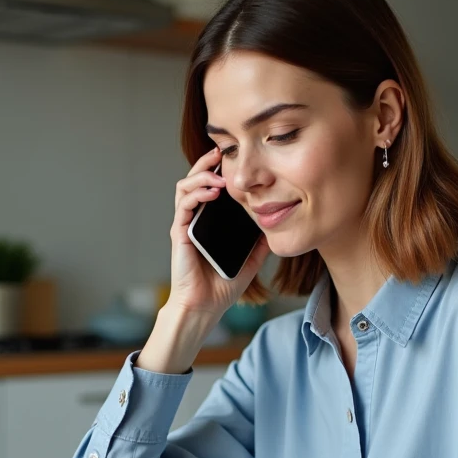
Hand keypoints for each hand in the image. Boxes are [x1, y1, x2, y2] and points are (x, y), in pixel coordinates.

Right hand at [166, 147, 271, 319]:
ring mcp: (185, 224)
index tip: (235, 157)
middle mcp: (194, 219)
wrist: (205, 307)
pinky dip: (197, 192)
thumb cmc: (222, 286)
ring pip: (185, 186)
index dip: (219, 169)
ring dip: (201, 174)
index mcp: (208, 222)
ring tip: (220, 173)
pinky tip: (213, 190)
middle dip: (206, 162)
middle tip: (222, 151)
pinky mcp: (179, 232)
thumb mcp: (250, 259)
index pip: (210, 186)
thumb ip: (259, 242)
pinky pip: (184, 205)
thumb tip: (277, 226)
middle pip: (194, 179)